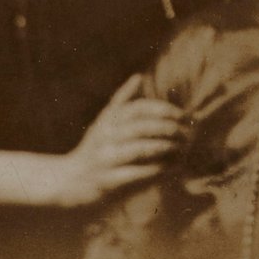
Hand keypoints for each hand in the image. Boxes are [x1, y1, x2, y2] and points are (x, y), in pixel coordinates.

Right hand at [55, 75, 187, 207]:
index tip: (183, 115)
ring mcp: (105, 159)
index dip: (163, 110)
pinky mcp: (108, 181)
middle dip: (169, 129)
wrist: (70, 182)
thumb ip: (122, 100)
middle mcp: (105, 137)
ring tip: (183, 149)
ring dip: (166, 149)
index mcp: (108, 120)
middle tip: (188, 134)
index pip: (138, 108)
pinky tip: (171, 167)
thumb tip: (139, 76)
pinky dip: (157, 170)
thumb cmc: (94, 148)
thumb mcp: (104, 121)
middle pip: (142, 127)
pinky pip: (137, 174)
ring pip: (141, 150)